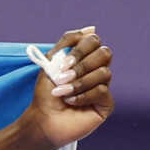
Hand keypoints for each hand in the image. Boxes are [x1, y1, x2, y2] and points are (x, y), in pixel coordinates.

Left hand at [27, 28, 111, 146]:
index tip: (63, 64)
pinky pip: (102, 91)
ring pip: (104, 73)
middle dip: (82, 65)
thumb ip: (68, 41)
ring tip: (62, 92)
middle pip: (105, 54)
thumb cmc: (46, 93)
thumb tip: (92, 29)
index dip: (80, 50)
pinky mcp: (106, 104)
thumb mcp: (52, 62)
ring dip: (79, 82)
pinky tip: (71, 101)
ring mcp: (103, 87)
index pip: (94, 41)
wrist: (43, 120)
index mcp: (86, 59)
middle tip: (63, 77)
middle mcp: (97, 71)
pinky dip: (83, 95)